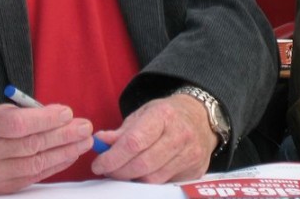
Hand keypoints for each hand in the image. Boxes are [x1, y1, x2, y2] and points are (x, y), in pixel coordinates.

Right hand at [0, 103, 93, 193]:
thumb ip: (23, 112)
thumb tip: (61, 116)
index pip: (15, 125)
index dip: (45, 119)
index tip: (67, 113)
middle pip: (29, 146)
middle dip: (63, 136)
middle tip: (85, 127)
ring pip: (34, 165)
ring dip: (65, 152)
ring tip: (85, 141)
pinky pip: (33, 177)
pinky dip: (55, 165)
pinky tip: (70, 154)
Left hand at [91, 94, 217, 182]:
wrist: (201, 118)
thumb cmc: (167, 116)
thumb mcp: (144, 114)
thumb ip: (122, 131)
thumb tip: (100, 142)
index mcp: (164, 115)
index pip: (134, 142)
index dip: (112, 158)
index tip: (98, 164)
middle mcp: (180, 134)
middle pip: (142, 164)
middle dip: (119, 172)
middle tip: (108, 172)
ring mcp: (190, 153)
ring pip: (153, 178)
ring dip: (132, 179)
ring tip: (123, 173)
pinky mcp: (195, 170)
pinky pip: (165, 183)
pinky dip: (148, 182)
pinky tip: (141, 175)